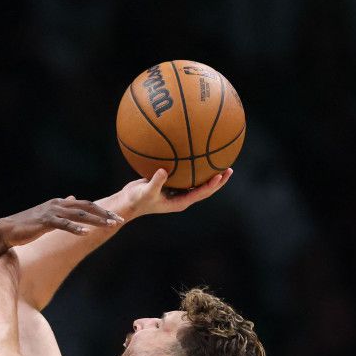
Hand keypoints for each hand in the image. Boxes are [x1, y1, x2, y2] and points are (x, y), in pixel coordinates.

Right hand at [0, 196, 121, 248]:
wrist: (6, 230)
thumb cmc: (27, 225)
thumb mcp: (47, 214)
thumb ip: (62, 208)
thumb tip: (72, 198)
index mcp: (60, 203)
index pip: (86, 205)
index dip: (102, 211)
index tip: (116, 217)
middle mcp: (57, 204)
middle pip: (86, 207)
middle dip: (104, 214)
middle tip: (120, 220)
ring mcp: (51, 212)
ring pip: (79, 214)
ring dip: (96, 220)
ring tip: (109, 226)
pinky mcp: (44, 222)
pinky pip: (64, 225)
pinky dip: (76, 228)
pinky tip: (87, 233)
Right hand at [114, 167, 232, 219]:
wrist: (127, 202)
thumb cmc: (136, 200)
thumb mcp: (145, 192)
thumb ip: (155, 182)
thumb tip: (164, 170)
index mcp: (180, 202)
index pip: (201, 193)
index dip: (211, 185)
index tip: (220, 175)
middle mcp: (181, 197)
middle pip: (205, 189)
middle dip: (218, 180)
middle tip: (229, 169)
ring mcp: (177, 191)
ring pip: (197, 182)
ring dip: (209, 173)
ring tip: (219, 161)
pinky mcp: (171, 184)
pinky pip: (185, 174)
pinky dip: (192, 166)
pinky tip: (193, 153)